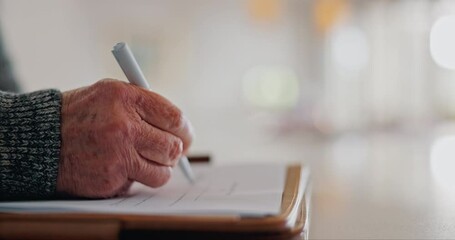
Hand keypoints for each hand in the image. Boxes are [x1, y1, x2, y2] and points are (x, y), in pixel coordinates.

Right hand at [57, 79, 192, 197]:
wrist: (42, 140)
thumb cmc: (81, 115)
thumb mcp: (110, 93)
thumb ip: (144, 105)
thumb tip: (180, 127)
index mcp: (126, 98)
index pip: (174, 117)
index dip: (185, 130)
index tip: (186, 135)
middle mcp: (123, 125)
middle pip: (173, 147)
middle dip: (176, 151)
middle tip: (172, 152)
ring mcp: (117, 155)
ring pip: (163, 172)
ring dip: (160, 169)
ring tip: (147, 160)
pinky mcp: (111, 179)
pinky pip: (140, 184)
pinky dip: (136, 178)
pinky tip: (121, 167)